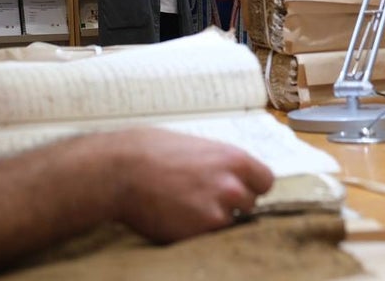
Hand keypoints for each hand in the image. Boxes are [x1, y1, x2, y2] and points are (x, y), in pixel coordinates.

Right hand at [108, 128, 273, 242]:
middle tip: (203, 198)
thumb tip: (231, 174)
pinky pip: (206, 238)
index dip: (251, 185)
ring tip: (184, 207)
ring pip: (228, 224)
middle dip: (232, 204)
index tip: (239, 188)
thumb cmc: (149, 150)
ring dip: (213, 220)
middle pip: (249, 204)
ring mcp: (216, 214)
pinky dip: (195, 233)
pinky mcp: (197, 235)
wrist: (118, 170)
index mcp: (234, 159)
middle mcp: (231, 187)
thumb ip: (219, 163)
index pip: (266, 180)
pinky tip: (174, 217)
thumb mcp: (194, 146)